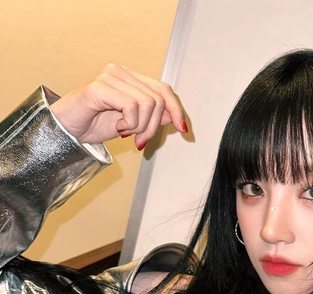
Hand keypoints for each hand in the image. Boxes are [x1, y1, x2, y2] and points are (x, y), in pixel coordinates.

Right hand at [50, 63, 186, 148]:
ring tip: (124, 132)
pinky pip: (131, 107)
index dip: (177, 109)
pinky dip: (129, 123)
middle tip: (140, 141)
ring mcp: (109, 76)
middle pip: (159, 99)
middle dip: (153, 127)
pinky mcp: (99, 87)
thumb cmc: (95, 124)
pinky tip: (116, 127)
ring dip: (140, 127)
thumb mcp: (132, 123)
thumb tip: (174, 116)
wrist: (67, 130)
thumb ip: (152, 116)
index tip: (183, 130)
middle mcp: (121, 72)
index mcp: (130, 77)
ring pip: (148, 104)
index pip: (164, 89)